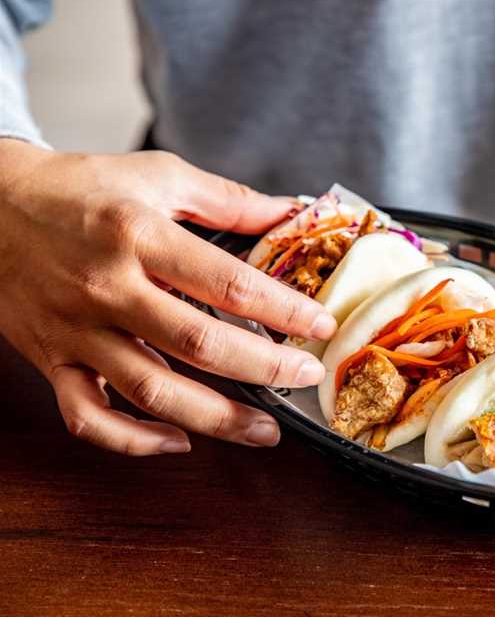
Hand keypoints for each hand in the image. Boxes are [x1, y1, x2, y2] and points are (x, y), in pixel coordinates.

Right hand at [0, 139, 336, 455]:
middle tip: (305, 378)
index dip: (284, 310)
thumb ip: (228, 199)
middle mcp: (108, 287)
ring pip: (151, 390)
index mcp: (139, 235)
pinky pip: (88, 417)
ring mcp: (76, 330)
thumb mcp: (157, 176)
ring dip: (215, 420)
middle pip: (198, 344)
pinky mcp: (52, 359)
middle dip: (265, 369)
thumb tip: (291, 214)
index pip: (228, 284)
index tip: (320, 325)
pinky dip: (133, 440)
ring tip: (264, 431)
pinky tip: (177, 441)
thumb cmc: (78, 189)